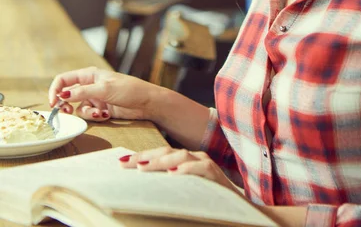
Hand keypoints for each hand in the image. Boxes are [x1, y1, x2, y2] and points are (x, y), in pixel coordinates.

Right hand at [48, 66, 158, 121]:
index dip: (55, 90)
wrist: (146, 103)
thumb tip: (62, 94)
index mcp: (89, 75)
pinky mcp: (100, 109)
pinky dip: (95, 117)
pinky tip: (106, 115)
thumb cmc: (128, 89)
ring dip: (86, 113)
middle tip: (67, 112)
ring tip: (98, 114)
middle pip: (67, 95)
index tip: (53, 103)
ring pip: (78, 108)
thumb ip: (83, 92)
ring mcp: (95, 98)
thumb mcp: (104, 89)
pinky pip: (89, 115)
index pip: (64, 79)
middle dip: (66, 105)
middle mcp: (89, 85)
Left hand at [119, 146, 237, 193]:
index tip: (121, 162)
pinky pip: (201, 168)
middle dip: (144, 156)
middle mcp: (194, 158)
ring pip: (181, 156)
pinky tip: (173, 174)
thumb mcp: (185, 192)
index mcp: (185, 161)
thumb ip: (169, 186)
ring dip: (161, 161)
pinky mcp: (216, 174)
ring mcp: (206, 163)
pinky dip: (187, 169)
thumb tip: (144, 187)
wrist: (239, 209)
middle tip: (125, 164)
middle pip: (166, 151)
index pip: (160, 154)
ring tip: (143, 167)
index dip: (141, 156)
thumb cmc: (209, 201)